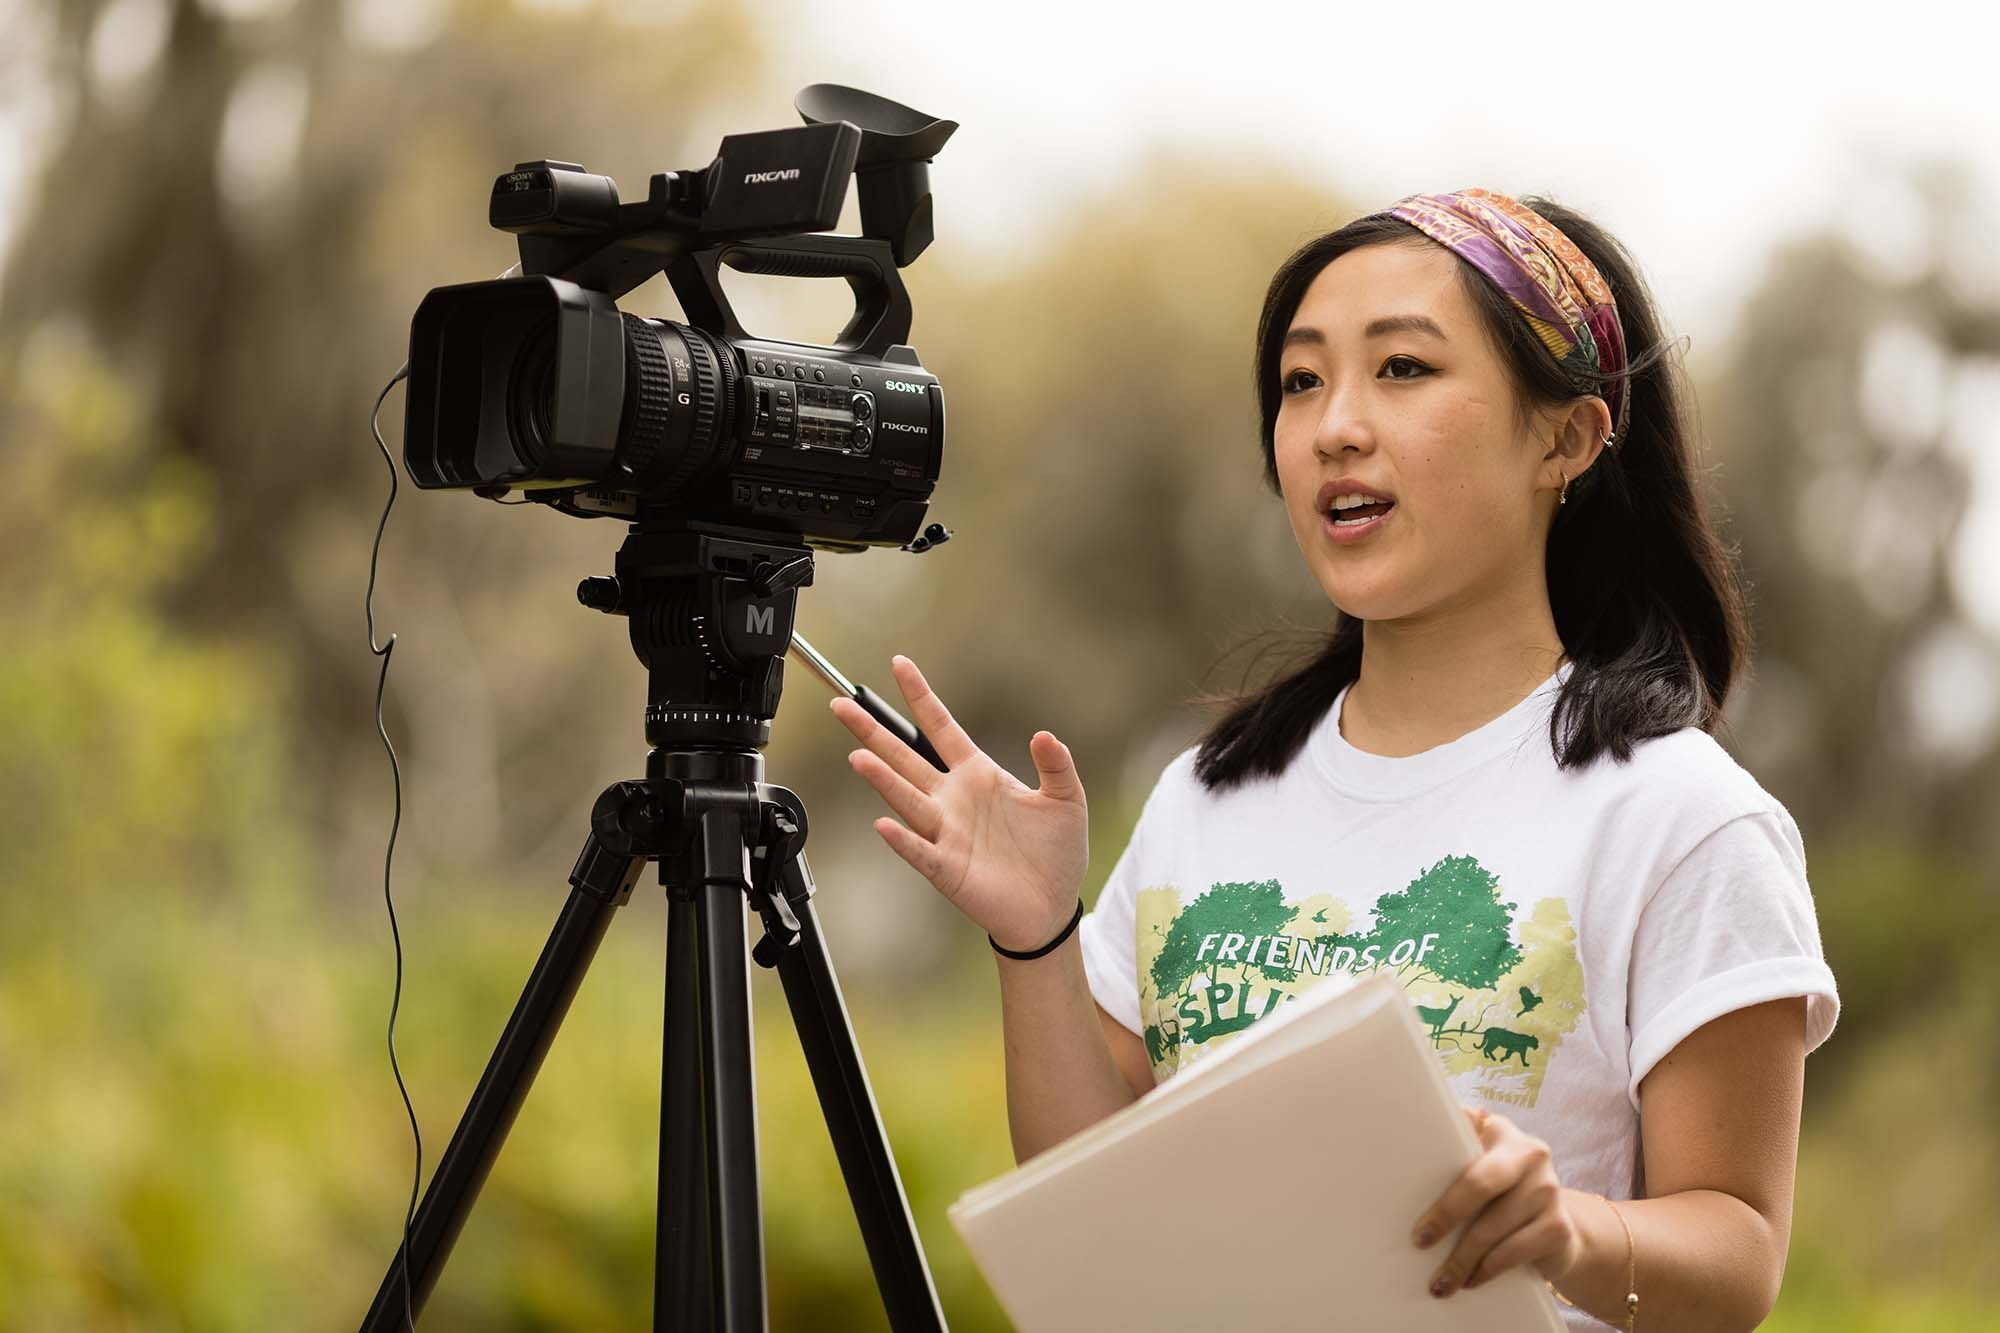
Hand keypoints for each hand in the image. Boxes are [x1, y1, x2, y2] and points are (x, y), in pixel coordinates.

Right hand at [829, 655, 1089, 952]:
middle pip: (906, 758)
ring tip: (858, 756)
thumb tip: (1045, 735)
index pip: (942, 728)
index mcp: (978, 775)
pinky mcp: (948, 869)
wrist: (1051, 907)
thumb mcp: (1066, 800)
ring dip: (883, 780)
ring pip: (907, 800)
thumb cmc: (1055, 853)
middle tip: (842, 705)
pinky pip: (921, 851)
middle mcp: (953, 800)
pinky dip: (903, 840)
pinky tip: (885, 825)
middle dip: (874, 732)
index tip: (900, 665)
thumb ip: (1057, 765)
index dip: (921, 696)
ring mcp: (946, 834)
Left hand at [1411, 1105, 1582, 1298]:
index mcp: (1501, 1131)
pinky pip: (1513, 1252)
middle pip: (1479, 1183)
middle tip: (1419, 1242)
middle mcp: (1531, 1153)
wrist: (1558, 1231)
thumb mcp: (1481, 1171)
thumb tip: (1390, 1174)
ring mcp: (1549, 1189)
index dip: (1435, 1155)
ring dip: (1461, 1259)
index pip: (1464, 1133)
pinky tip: (1471, 1280)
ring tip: (1441, 1281)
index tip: (1405, 1179)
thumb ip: (1451, 1160)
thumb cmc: (1502, 1197)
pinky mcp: (1559, 1227)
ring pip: (1492, 1227)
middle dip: (1445, 1215)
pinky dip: (1487, 1269)